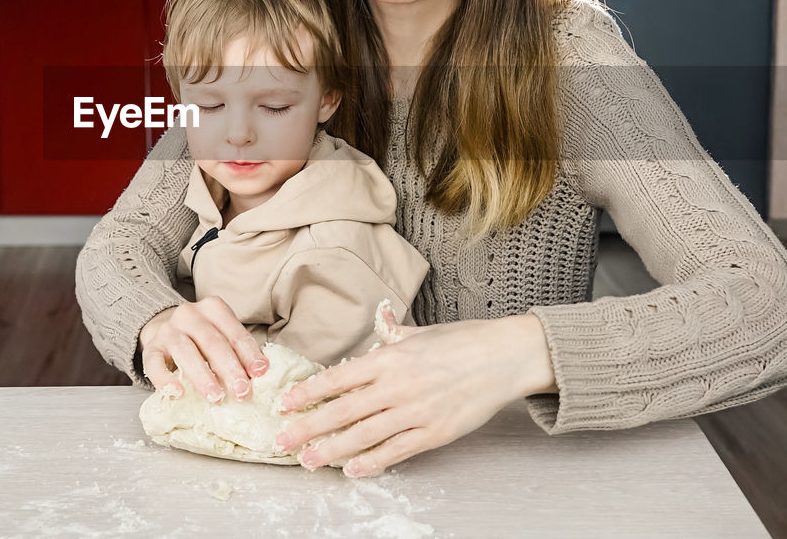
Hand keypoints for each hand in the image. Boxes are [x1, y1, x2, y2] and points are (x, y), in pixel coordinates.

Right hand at [138, 297, 269, 403]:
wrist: (162, 327)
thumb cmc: (200, 338)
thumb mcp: (221, 336)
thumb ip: (237, 352)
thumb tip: (259, 376)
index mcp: (213, 308)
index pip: (234, 332)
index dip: (248, 353)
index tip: (260, 373)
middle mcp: (189, 315)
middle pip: (212, 341)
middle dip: (229, 367)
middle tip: (242, 390)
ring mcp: (167, 330)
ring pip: (185, 350)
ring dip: (202, 375)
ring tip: (215, 396)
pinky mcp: (150, 347)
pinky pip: (154, 363)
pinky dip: (165, 379)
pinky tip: (178, 393)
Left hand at [274, 311, 556, 476]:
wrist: (505, 356)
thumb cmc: (462, 341)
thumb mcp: (421, 332)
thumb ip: (393, 334)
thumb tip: (379, 319)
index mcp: (389, 357)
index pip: (338, 378)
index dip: (307, 393)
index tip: (284, 404)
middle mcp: (397, 385)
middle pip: (342, 410)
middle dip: (307, 427)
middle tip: (281, 441)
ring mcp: (416, 411)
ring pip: (364, 435)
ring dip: (331, 449)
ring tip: (307, 460)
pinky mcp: (435, 432)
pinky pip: (397, 450)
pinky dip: (373, 461)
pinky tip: (352, 468)